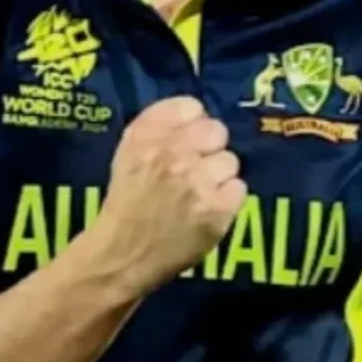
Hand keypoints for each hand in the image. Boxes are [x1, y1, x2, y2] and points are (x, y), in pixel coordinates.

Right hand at [93, 96, 246, 294]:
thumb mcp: (129, 151)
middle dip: (209, 148)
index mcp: (148, 134)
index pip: (192, 107)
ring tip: (199, 194)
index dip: (192, 124)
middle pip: (216, 131)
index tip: (186, 140)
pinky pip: (239, 188)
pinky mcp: (217, 210)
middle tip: (197, 168)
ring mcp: (198, 181)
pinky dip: (226, 200)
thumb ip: (160, 126)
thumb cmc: (127, 200)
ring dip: (218, 176)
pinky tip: (208, 210)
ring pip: (230, 161)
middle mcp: (173, 153)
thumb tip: (196, 115)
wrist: (122, 254)